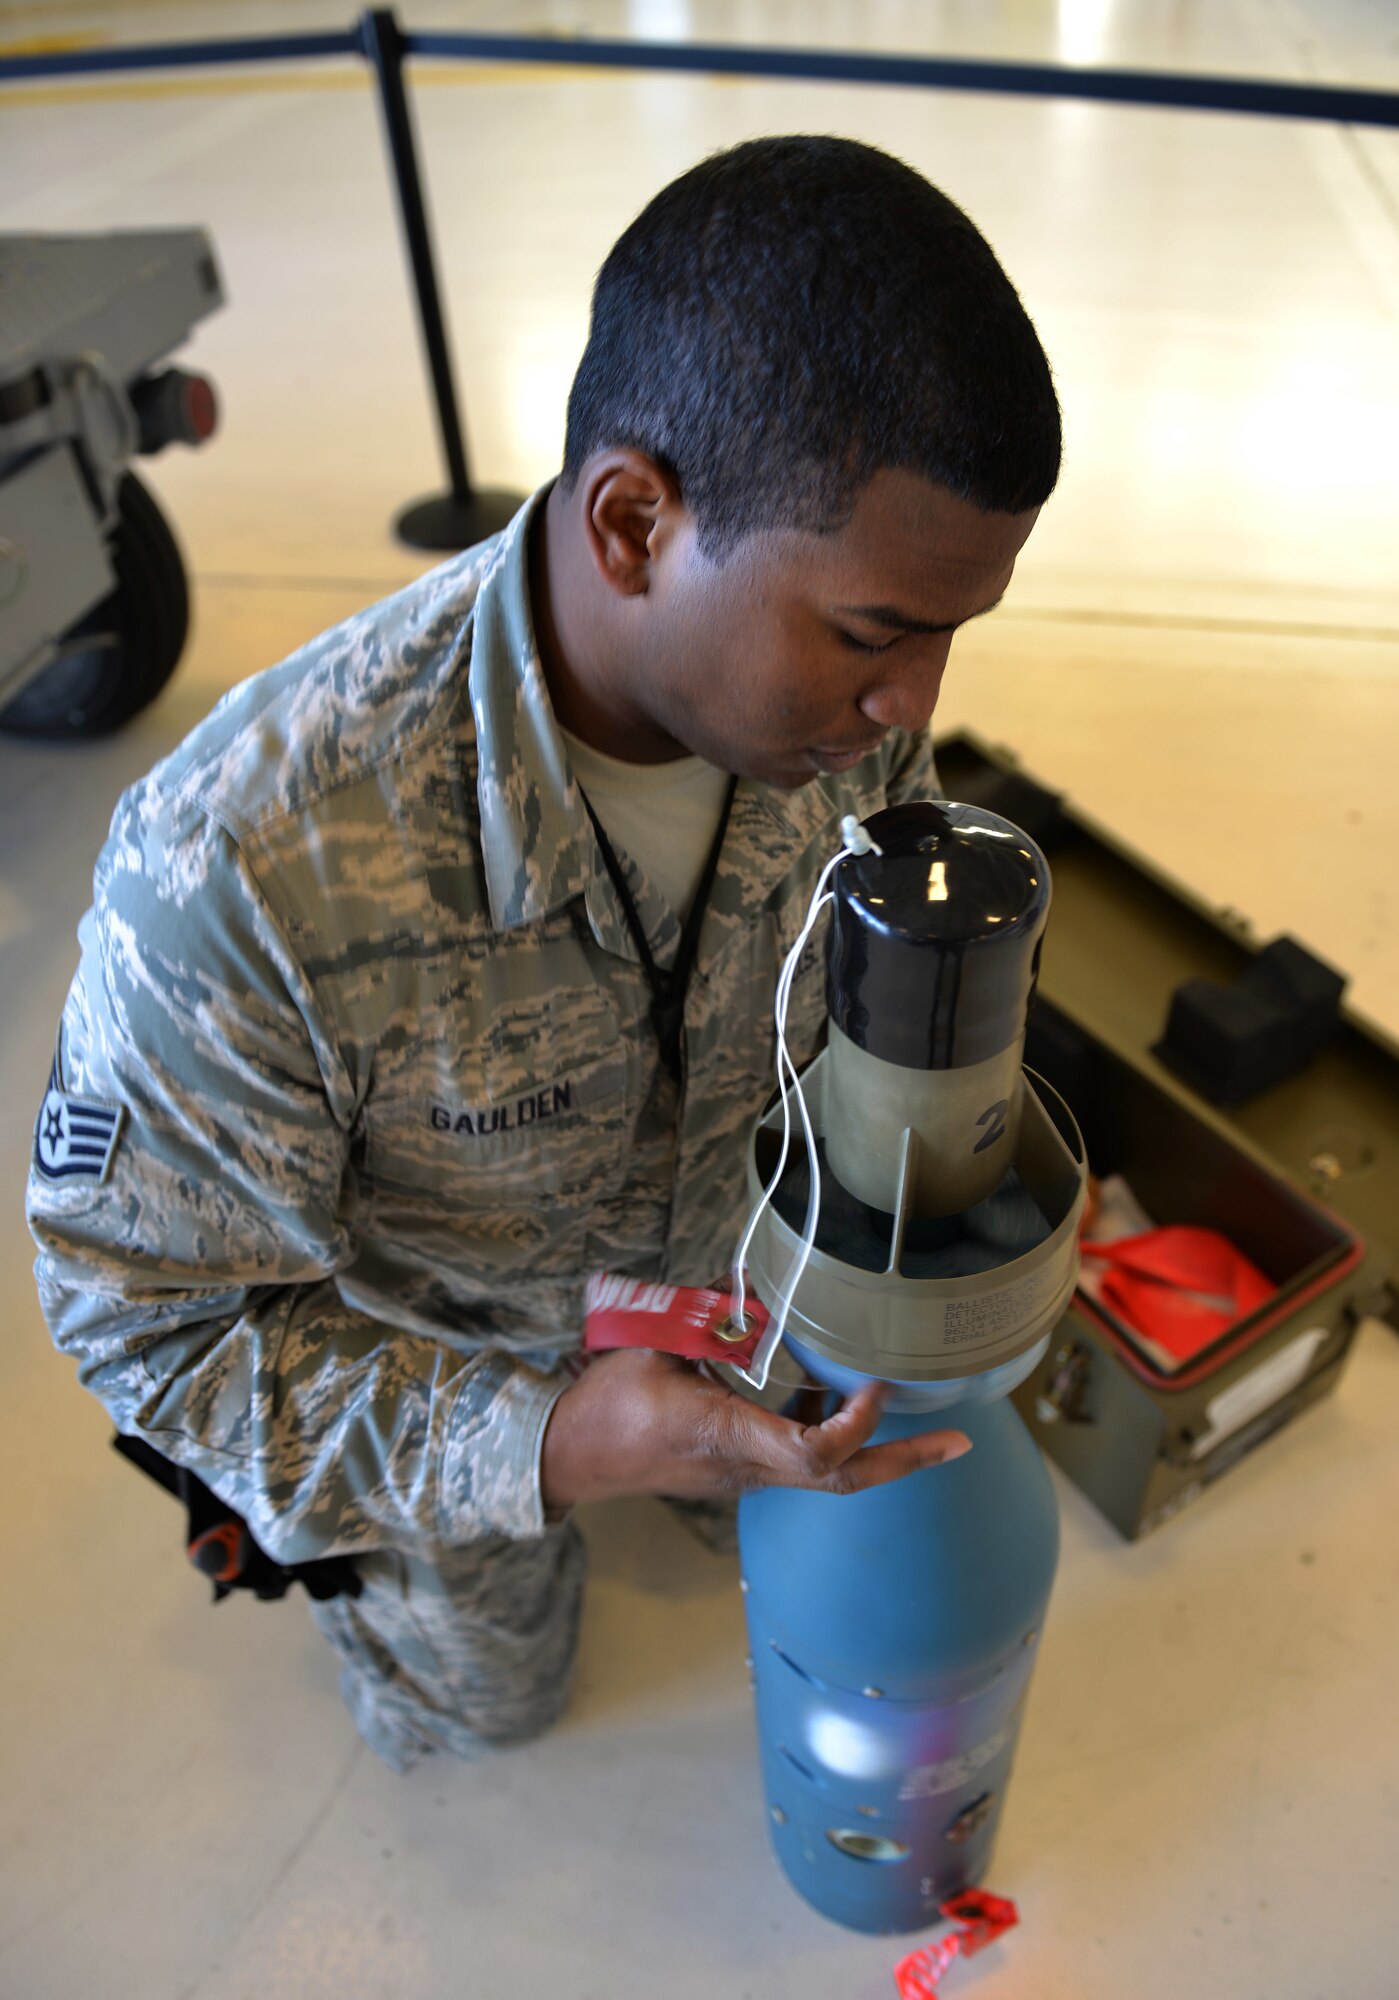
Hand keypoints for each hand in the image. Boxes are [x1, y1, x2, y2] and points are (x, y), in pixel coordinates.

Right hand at [539, 1347, 970, 1512]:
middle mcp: (745, 1465)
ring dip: (877, 1450)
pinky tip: (831, 1395)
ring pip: (826, 1475)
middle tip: (958, 1442)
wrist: (570, 1456)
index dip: (858, 1423)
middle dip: (904, 1462)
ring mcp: (743, 1473)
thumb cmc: (606, 1404)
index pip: (814, 1452)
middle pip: (842, 1479)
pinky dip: (830, 1431)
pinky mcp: (736, 1468)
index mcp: (727, 1436)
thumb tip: (755, 1281)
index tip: (876, 1385)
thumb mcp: (656, 1347)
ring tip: (917, 1420)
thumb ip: (709, 1315)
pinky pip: (800, 1460)